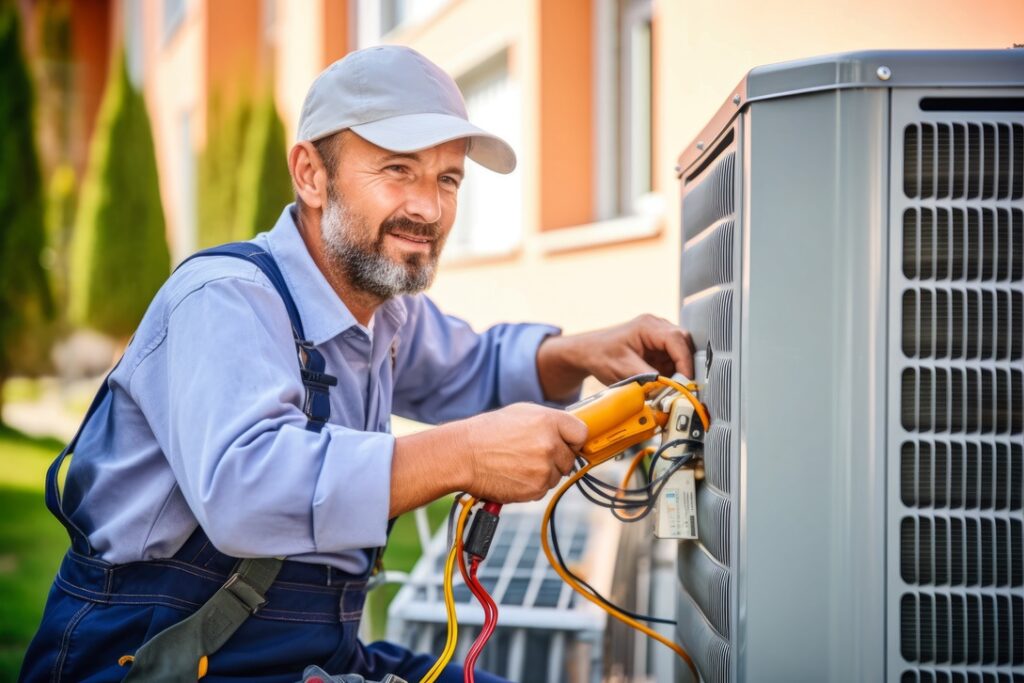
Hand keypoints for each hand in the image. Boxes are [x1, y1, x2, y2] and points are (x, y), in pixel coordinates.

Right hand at [458, 403, 586, 502]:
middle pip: (570, 458)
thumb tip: (570, 433)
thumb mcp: (521, 413)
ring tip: (518, 463)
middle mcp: (550, 445)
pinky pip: (543, 489)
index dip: (573, 439)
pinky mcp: (535, 489)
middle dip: (556, 457)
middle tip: (531, 453)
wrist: (463, 455)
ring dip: (544, 473)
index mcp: (549, 421)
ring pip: (557, 475)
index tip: (565, 442)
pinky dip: (532, 485)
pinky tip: (514, 474)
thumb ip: (550, 421)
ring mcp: (544, 469)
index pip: (581, 434)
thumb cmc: (489, 432)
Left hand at [536, 314, 695, 398]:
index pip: (677, 340)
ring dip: (677, 370)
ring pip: (680, 353)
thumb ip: (648, 377)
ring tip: (668, 385)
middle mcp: (656, 327)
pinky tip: (661, 381)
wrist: (586, 353)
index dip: (685, 362)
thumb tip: (669, 387)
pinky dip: (670, 372)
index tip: (686, 381)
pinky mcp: (656, 347)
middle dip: (684, 366)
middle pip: (683, 344)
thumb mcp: (623, 369)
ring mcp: (657, 336)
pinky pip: (671, 359)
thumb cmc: (599, 355)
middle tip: (681, 386)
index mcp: (648, 326)